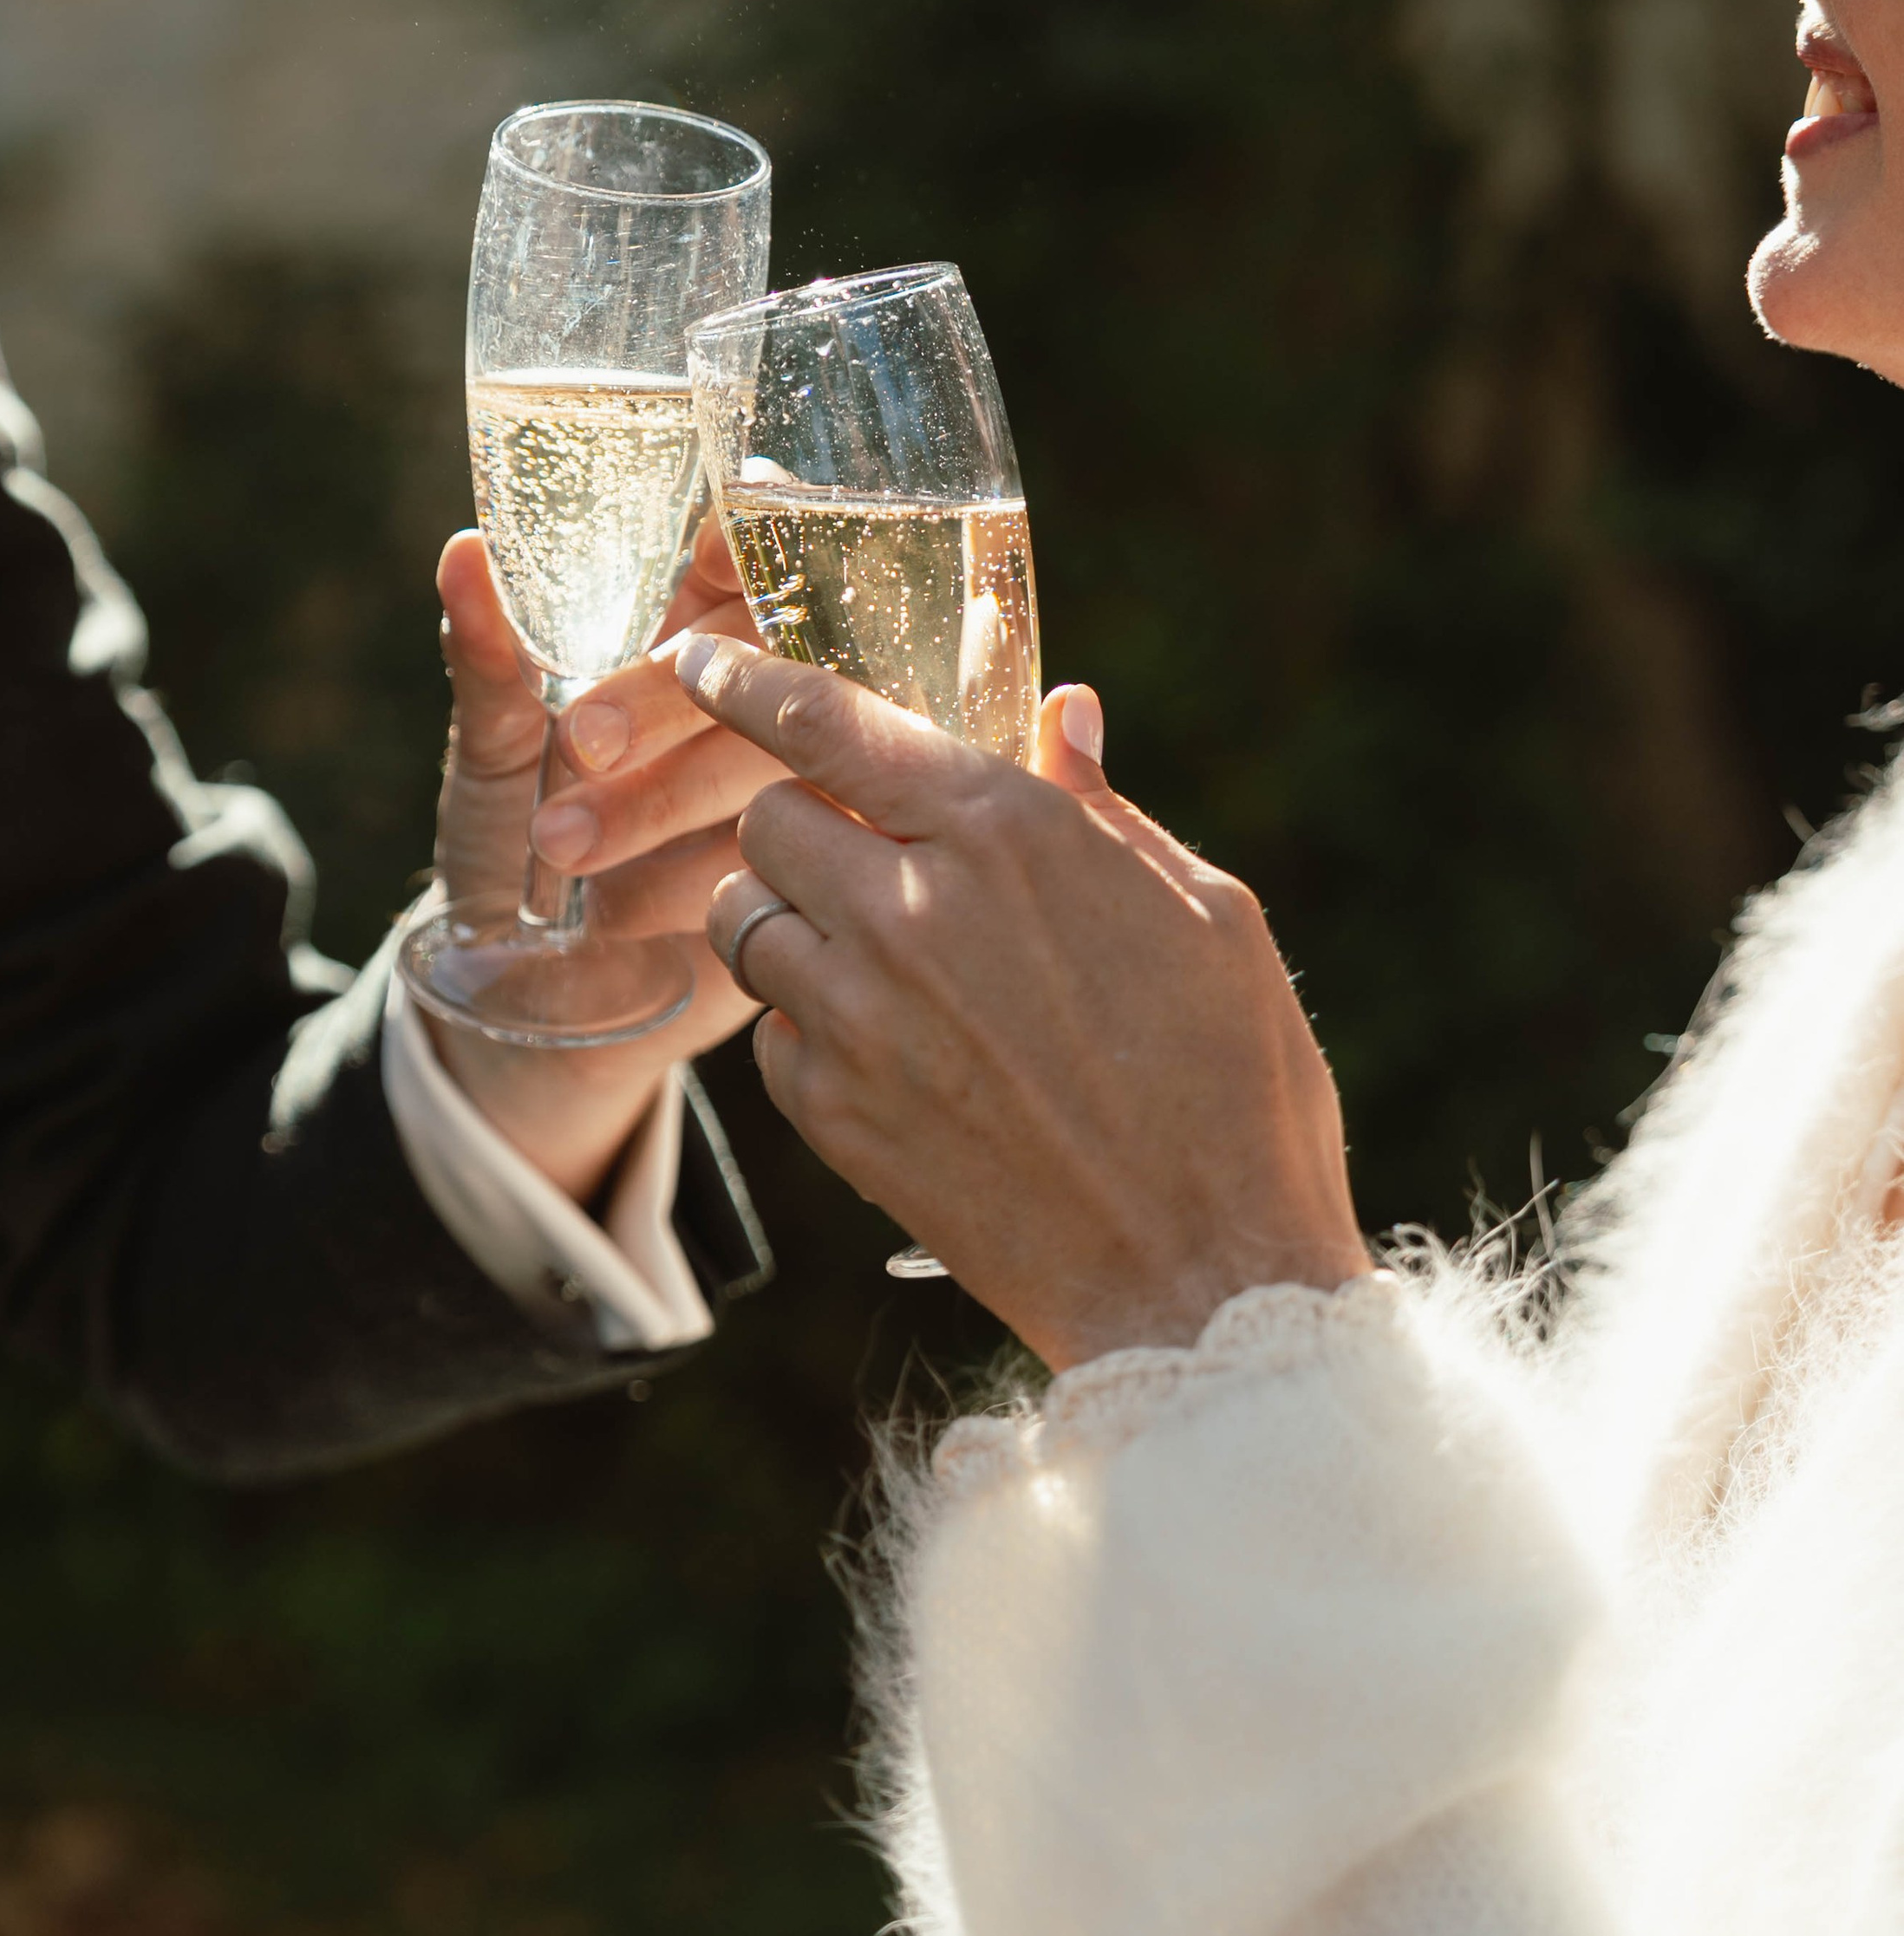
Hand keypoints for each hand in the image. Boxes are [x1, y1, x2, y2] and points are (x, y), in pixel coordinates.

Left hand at [425, 520, 782, 1199]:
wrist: (522, 990)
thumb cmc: (509, 840)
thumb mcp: (493, 747)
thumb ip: (489, 656)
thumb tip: (464, 554)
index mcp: (692, 634)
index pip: (741, 558)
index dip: (731, 549)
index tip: (694, 566)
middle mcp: (761, 702)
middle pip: (762, 661)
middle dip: (665, 697)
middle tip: (579, 743)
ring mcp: (798, 792)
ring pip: (775, 766)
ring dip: (665, 800)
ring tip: (560, 847)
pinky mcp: (810, 884)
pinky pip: (784, 867)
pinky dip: (689, 883)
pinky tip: (617, 912)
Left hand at [671, 638, 1368, 1369]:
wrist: (1198, 1279)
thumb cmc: (1234, 1088)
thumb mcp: (1206, 916)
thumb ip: (1107, 809)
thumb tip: (1062, 712)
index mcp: (1010, 835)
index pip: (828, 721)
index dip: (747, 678)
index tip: (701, 656)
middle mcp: (911, 911)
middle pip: (768, 817)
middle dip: (805, 820)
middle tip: (867, 854)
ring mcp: (860, 1017)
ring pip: (743, 920)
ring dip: (787, 917)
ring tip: (869, 951)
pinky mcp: (833, 1113)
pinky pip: (767, 1031)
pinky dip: (805, 1023)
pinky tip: (890, 1048)